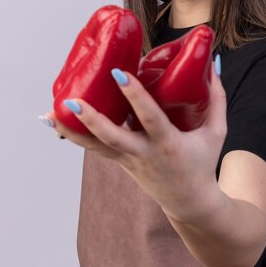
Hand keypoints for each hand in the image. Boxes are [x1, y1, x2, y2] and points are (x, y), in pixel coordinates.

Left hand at [40, 59, 226, 222]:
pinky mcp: (119, 161)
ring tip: (49, 115)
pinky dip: (74, 136)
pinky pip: (94, 148)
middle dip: (91, 119)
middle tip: (72, 101)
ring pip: (95, 146)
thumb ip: (216, 98)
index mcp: (168, 144)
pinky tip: (54, 123)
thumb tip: (213, 64)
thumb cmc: (203, 163)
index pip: (149, 117)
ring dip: (71, 131)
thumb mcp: (217, 132)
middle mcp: (144, 153)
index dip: (134, 96)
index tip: (119, 73)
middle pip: (112, 137)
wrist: (189, 202)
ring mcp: (128, 160)